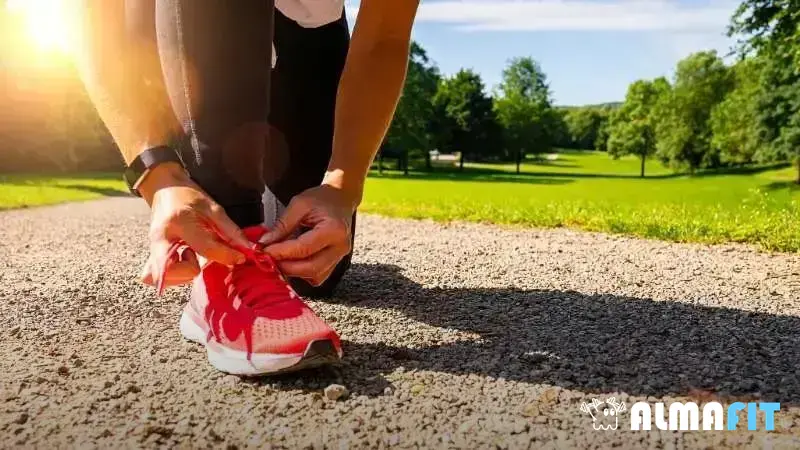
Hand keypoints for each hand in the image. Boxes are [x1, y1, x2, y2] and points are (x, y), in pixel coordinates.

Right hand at [138, 162, 250, 289]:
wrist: (163, 187)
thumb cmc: (188, 195)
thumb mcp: (212, 207)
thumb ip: (230, 229)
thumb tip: (246, 248)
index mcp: (180, 222)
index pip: (205, 248)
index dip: (226, 256)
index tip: (238, 257)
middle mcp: (161, 238)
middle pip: (170, 271)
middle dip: (190, 271)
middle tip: (199, 258)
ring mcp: (152, 247)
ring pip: (162, 278)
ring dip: (181, 273)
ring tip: (190, 255)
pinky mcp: (151, 254)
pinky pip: (155, 276)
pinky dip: (172, 275)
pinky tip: (182, 261)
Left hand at [259, 184, 354, 285]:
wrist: (340, 199)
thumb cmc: (322, 198)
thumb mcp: (299, 204)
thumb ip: (282, 225)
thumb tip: (265, 243)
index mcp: (334, 229)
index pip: (304, 248)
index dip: (282, 252)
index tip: (264, 250)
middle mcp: (340, 246)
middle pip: (311, 268)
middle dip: (286, 266)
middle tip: (268, 258)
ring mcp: (340, 256)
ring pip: (314, 276)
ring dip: (294, 271)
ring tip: (280, 258)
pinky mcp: (335, 262)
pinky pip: (318, 276)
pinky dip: (302, 272)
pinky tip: (293, 261)